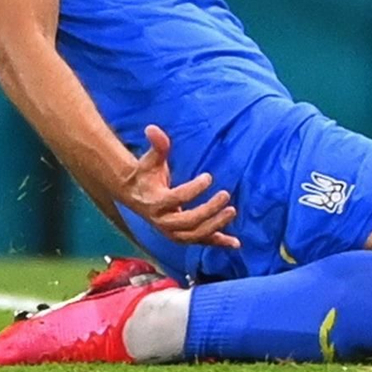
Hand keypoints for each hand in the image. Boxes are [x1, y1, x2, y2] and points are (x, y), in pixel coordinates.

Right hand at [120, 125, 239, 247]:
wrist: (136, 195)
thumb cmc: (146, 175)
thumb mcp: (150, 160)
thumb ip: (156, 146)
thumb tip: (153, 128)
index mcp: (155, 202)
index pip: (176, 199)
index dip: (193, 190)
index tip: (209, 176)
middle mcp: (162, 221)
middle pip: (186, 223)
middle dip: (207, 211)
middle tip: (226, 195)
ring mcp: (172, 231)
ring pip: (194, 236)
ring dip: (215, 226)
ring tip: (231, 211)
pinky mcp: (182, 235)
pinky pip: (201, 242)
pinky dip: (218, 243)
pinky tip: (236, 243)